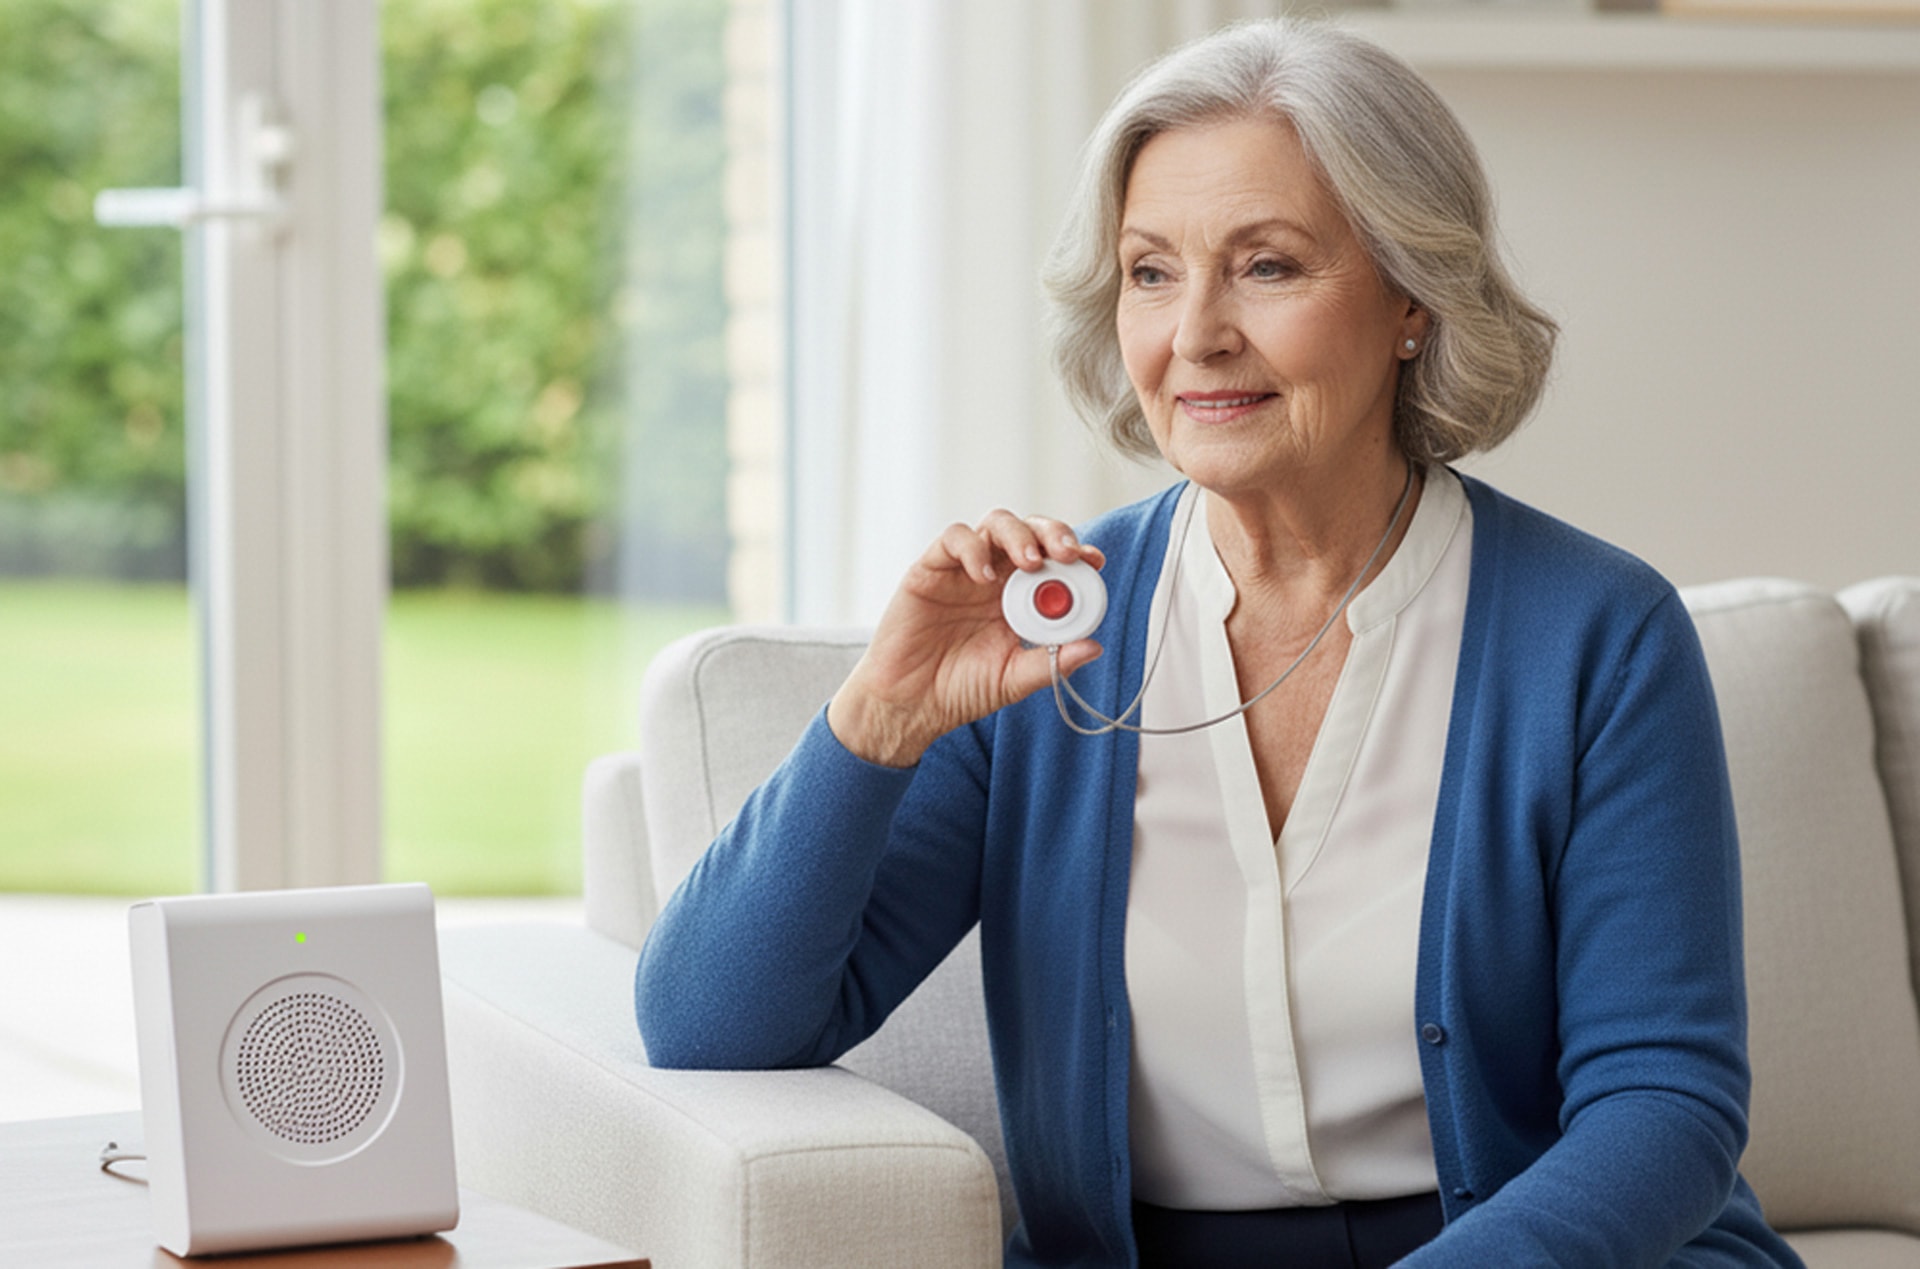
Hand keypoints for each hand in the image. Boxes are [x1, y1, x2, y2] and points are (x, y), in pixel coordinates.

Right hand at [828, 510, 1105, 766]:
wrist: (909, 704)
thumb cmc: (959, 690)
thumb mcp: (1014, 679)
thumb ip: (1050, 663)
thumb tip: (1094, 647)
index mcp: (1020, 599)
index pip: (1055, 561)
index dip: (1076, 554)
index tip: (1095, 561)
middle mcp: (996, 577)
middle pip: (1030, 531)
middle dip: (1054, 534)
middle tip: (1068, 555)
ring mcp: (964, 569)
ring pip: (995, 524)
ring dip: (1019, 535)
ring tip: (1030, 562)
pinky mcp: (930, 569)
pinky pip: (954, 540)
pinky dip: (973, 549)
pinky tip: (984, 576)